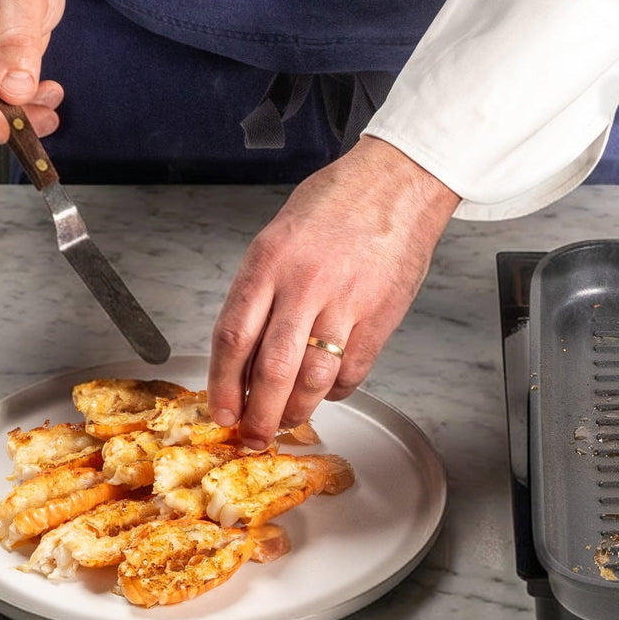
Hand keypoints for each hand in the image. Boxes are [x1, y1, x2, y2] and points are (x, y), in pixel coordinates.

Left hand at [207, 136, 461, 448]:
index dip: (222, 385)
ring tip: (289, 421)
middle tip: (254, 435)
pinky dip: (339, 390)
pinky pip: (353, 369)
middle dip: (259, 414)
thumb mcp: (279, 237)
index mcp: (267, 262)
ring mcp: (345, 302)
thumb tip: (245, 354)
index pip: (232, 338)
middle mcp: (303, 284)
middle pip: (271, 369)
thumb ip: (261, 291)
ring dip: (299, 410)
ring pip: (314, 378)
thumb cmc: (336, 205)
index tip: (221, 411)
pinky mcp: (380, 315)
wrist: (396, 184)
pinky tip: (330, 391)